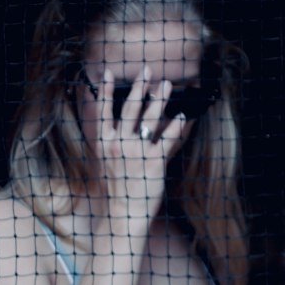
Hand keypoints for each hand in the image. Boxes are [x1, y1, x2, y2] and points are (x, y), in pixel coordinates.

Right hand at [97, 68, 186, 227]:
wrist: (122, 215)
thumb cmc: (116, 188)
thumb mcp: (105, 162)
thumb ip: (111, 141)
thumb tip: (118, 125)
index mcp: (103, 143)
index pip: (103, 112)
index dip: (106, 91)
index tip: (109, 73)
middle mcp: (117, 144)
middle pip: (130, 109)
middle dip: (139, 86)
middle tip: (147, 69)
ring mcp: (135, 152)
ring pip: (149, 119)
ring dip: (159, 99)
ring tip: (167, 85)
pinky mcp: (153, 162)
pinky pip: (167, 139)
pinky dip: (175, 126)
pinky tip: (181, 116)